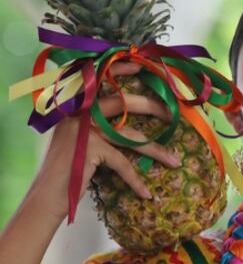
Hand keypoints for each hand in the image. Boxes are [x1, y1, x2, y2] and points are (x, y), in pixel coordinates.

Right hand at [24, 62, 180, 221]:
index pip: (99, 80)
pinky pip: (122, 162)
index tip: (142, 66)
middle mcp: (77, 113)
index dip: (120, 70)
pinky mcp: (89, 149)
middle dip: (154, 107)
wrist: (47, 197)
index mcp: (74, 107)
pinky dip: (136, 180)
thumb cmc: (69, 173)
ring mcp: (82, 129)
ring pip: (130, 136)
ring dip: (156, 150)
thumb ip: (100, 129)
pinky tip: (147, 193)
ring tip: (175, 162)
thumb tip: (135, 128)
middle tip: (176, 117)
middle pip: (124, 102)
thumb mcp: (83, 145)